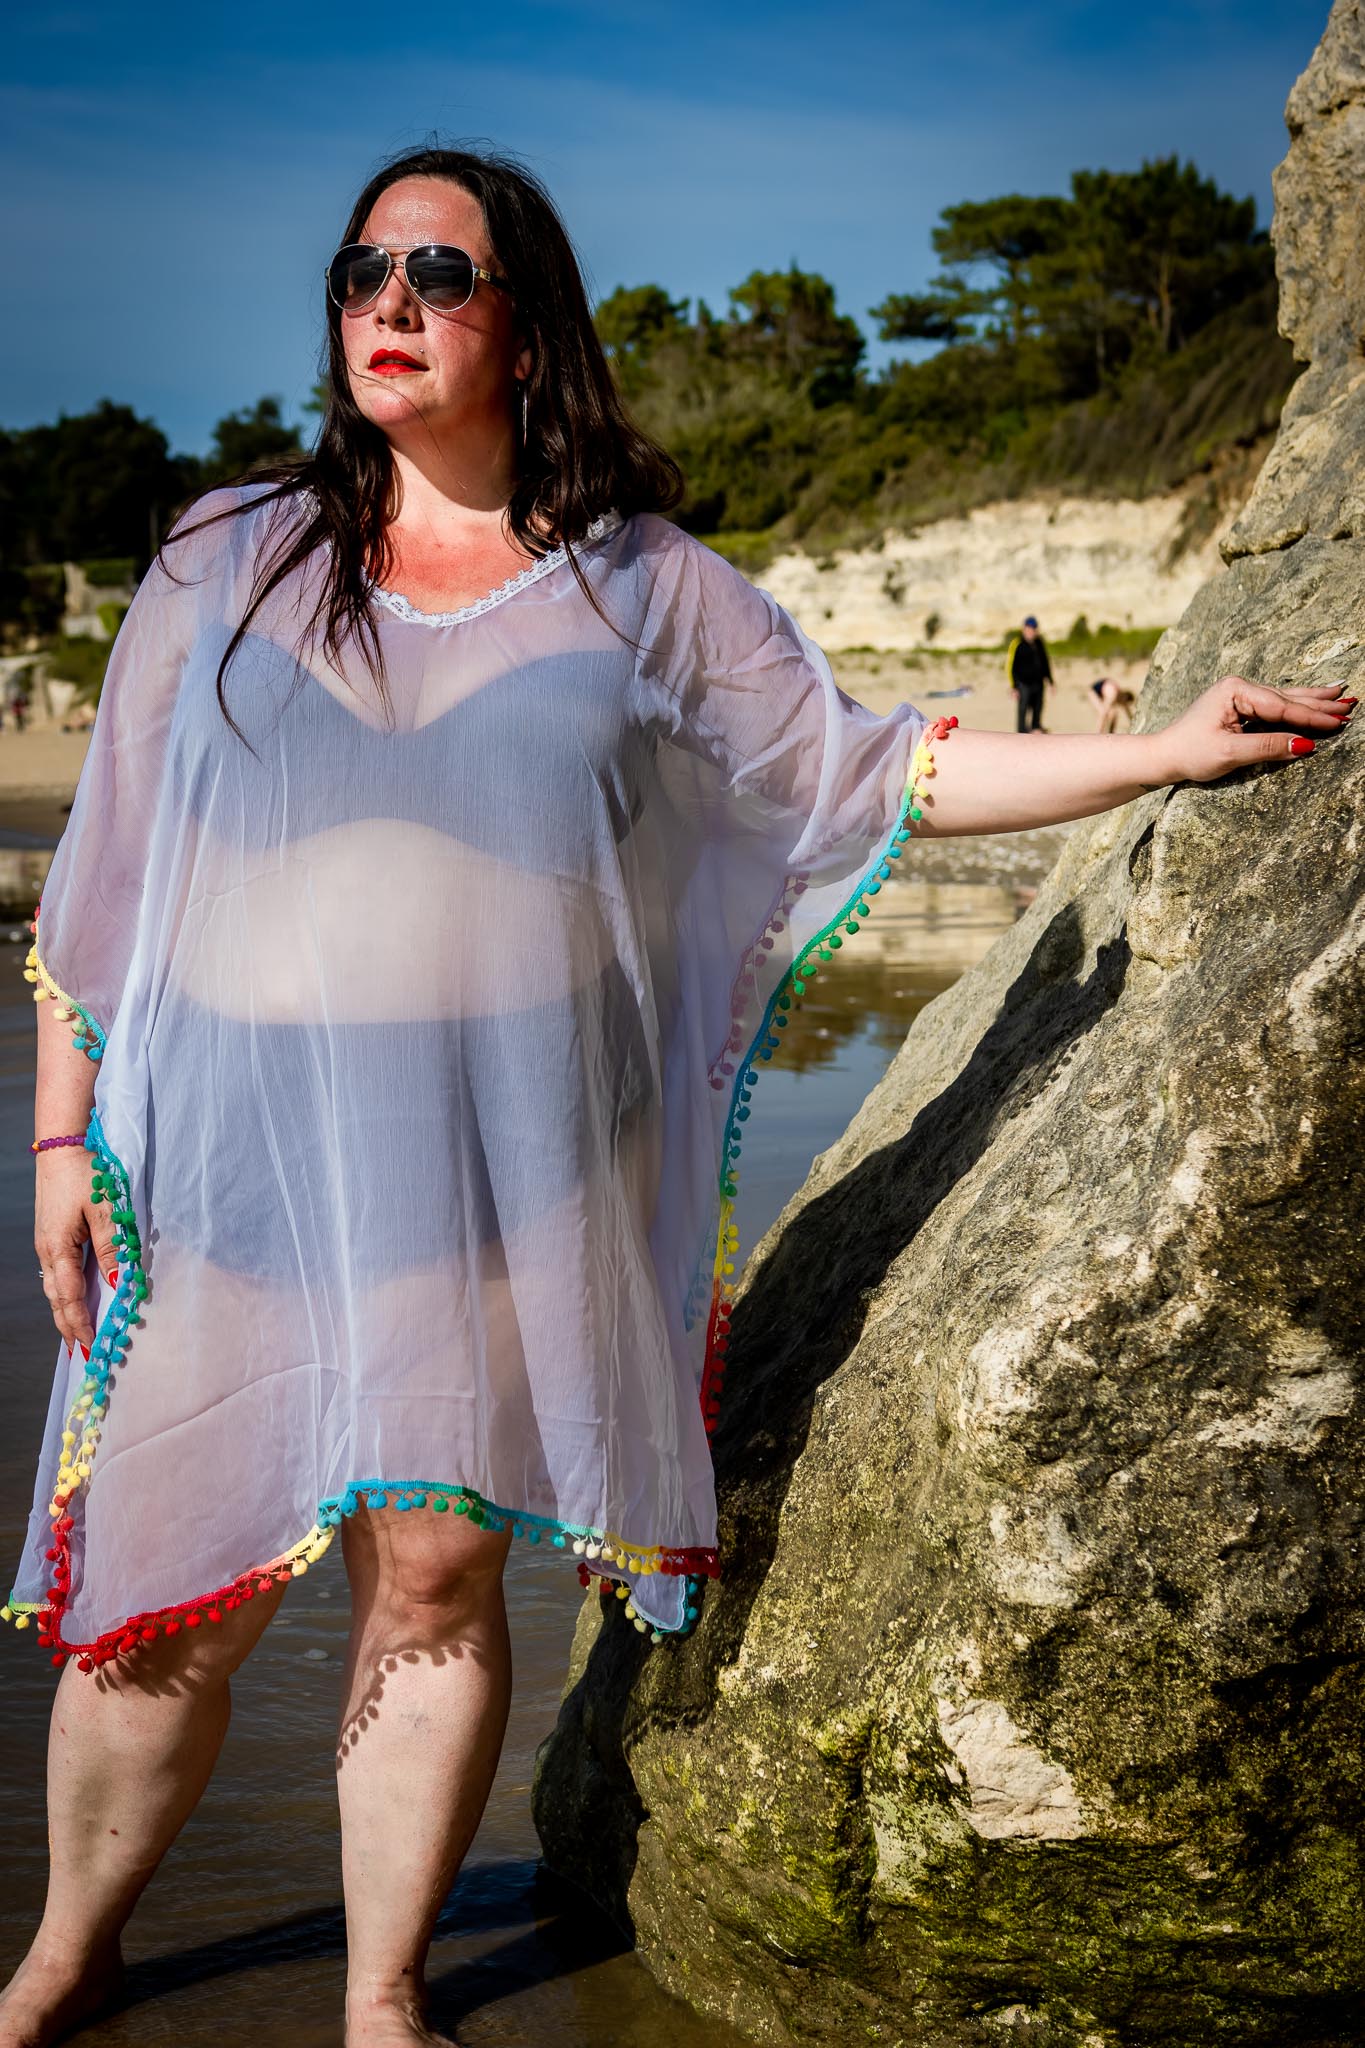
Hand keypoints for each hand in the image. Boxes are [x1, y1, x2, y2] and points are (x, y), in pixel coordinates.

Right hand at [35, 1149, 116, 1356]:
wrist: (61, 1149)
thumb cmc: (85, 1176)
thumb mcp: (104, 1212)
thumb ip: (111, 1249)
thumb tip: (117, 1284)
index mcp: (58, 1249)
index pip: (70, 1297)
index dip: (81, 1324)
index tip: (91, 1347)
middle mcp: (48, 1252)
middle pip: (58, 1300)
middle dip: (70, 1329)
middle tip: (84, 1355)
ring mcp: (47, 1246)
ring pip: (56, 1290)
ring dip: (67, 1315)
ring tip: (79, 1338)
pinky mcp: (52, 1239)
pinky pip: (59, 1277)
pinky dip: (66, 1296)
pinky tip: (75, 1303)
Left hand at [1150, 676, 1354, 784]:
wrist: (1163, 756)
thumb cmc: (1190, 754)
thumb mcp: (1230, 753)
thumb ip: (1268, 747)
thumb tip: (1304, 746)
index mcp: (1236, 691)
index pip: (1282, 706)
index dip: (1311, 717)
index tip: (1338, 723)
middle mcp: (1239, 687)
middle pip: (1288, 698)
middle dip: (1320, 703)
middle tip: (1351, 705)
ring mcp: (1240, 696)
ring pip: (1285, 699)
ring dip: (1313, 700)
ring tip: (1341, 694)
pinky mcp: (1240, 707)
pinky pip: (1276, 706)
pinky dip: (1297, 705)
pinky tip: (1314, 699)